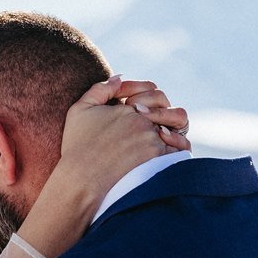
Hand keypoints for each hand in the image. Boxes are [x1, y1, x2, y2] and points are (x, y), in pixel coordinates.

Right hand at [15, 76, 190, 257]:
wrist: (81, 179)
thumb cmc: (77, 146)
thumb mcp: (80, 110)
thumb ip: (100, 89)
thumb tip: (119, 77)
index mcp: (129, 108)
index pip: (155, 93)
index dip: (150, 99)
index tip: (140, 110)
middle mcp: (145, 122)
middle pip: (169, 111)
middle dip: (164, 115)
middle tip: (155, 125)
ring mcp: (153, 142)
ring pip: (178, 130)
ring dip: (173, 132)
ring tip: (162, 139)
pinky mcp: (158, 161)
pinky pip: (180, 151)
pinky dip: (177, 149)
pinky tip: (165, 153)